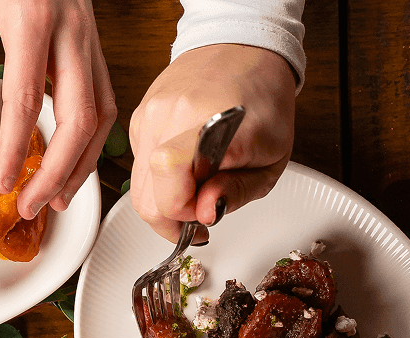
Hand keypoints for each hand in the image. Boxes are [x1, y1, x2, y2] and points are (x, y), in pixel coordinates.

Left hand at [0, 0, 115, 218]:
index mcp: (31, 20)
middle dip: (56, 172)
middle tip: (34, 205)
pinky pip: (107, 108)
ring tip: (58, 198)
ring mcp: (91, 45)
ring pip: (100, 120)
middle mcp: (70, 36)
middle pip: (76, 120)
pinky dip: (92, 144)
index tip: (4, 183)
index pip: (26, 99)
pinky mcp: (100, 54)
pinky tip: (76, 167)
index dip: (16, 148)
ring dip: (81, 166)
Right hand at [129, 44, 295, 242]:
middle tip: (198, 215)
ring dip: (164, 200)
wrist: (245, 46)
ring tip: (194, 190)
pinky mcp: (141, 115)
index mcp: (209, 130)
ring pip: (138, 186)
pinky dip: (159, 177)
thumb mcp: (270, 160)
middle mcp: (171, 119)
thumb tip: (205, 215)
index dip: (185, 217)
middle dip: (171, 219)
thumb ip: (237, 192)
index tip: (205, 216)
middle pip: (145, 200)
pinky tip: (184, 167)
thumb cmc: (263, 102)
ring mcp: (151, 114)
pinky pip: (139, 165)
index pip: (170, 195)